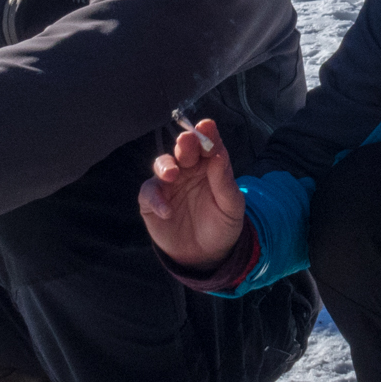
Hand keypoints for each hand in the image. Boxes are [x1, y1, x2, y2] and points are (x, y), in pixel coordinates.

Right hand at [137, 118, 244, 267]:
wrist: (207, 255)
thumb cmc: (222, 225)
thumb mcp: (231, 206)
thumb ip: (224, 181)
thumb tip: (218, 155)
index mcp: (210, 166)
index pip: (209, 145)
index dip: (208, 134)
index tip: (207, 125)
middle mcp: (188, 169)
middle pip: (184, 150)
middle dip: (185, 144)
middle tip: (187, 141)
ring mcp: (168, 184)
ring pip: (162, 164)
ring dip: (165, 166)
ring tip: (172, 174)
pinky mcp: (152, 201)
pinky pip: (149, 194)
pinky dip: (156, 200)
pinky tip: (167, 211)